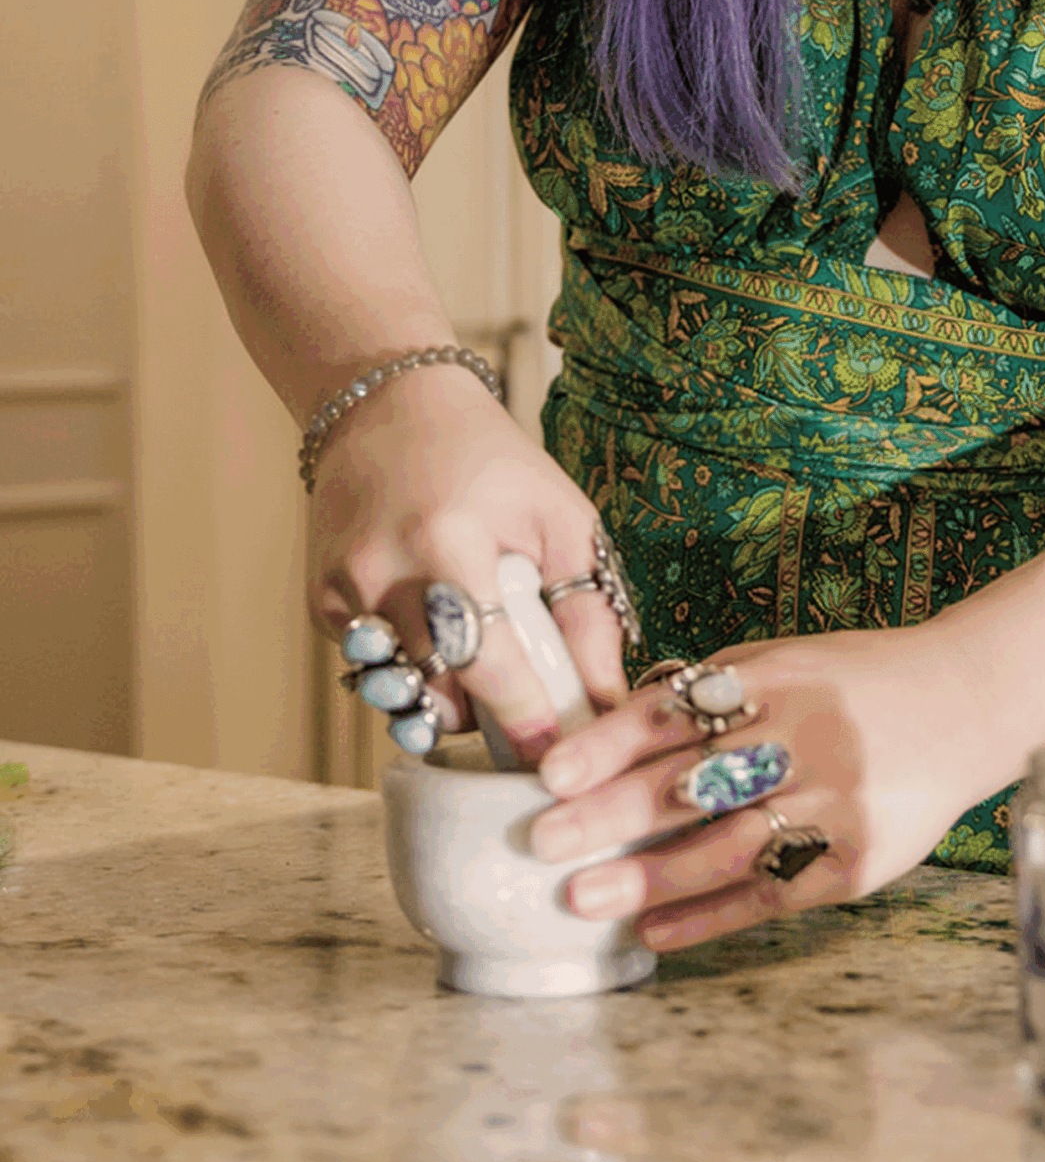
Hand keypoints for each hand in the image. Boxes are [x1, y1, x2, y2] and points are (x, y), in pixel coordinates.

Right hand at [309, 362, 628, 761]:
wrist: (391, 406)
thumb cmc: (491, 462)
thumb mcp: (559, 516)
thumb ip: (587, 608)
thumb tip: (608, 697)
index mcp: (449, 541)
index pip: (487, 662)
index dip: (521, 717)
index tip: (552, 755)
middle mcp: (384, 570)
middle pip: (437, 692)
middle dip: (485, 718)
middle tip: (523, 714)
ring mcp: (343, 588)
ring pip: (398, 693)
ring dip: (443, 700)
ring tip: (478, 668)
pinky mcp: (319, 601)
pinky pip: (371, 668)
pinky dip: (408, 669)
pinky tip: (433, 629)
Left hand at [525, 625, 987, 950]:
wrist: (967, 705)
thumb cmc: (858, 683)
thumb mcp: (790, 661)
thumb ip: (716, 692)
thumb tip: (615, 730)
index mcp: (778, 677)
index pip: (676, 710)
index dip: (609, 743)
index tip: (551, 774)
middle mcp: (805, 735)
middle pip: (691, 780)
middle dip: (610, 814)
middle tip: (543, 841)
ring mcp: (835, 800)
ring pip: (725, 846)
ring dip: (649, 876)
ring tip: (584, 898)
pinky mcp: (858, 860)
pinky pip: (771, 895)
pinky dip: (709, 917)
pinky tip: (656, 931)